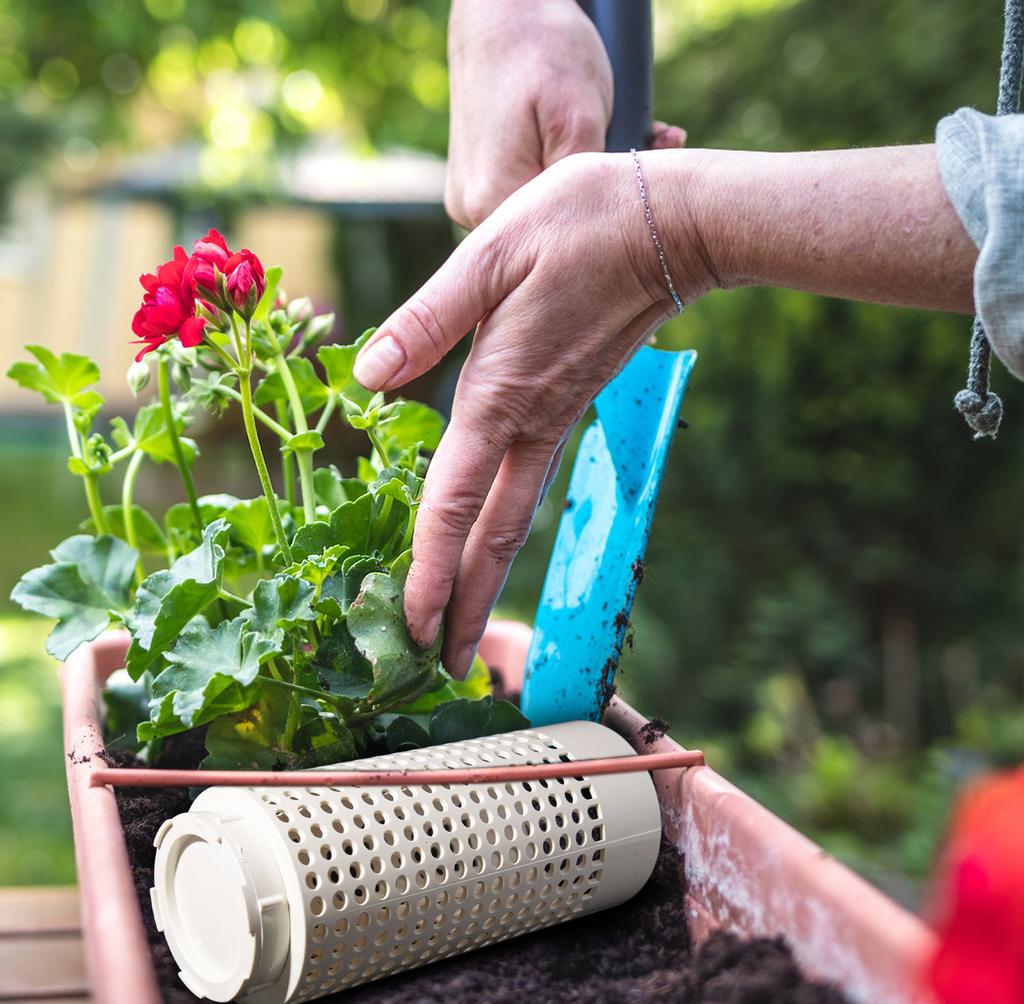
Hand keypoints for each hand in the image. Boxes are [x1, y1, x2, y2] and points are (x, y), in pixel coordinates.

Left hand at [354, 150, 712, 677]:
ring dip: (486, 578)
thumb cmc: (578, 224)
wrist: (671, 226)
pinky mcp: (570, 404)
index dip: (429, 569)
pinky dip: (506, 530)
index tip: (413, 628)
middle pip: (492, 536)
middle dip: (466, 603)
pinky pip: (531, 485)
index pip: (454, 502)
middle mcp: (529, 422)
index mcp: (498, 393)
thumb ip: (427, 319)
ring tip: (464, 624)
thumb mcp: (489, 252)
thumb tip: (366, 374)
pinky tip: (492, 542)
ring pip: (516, 518)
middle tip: (442, 662)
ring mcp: (556, 419)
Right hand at [445, 0, 684, 228]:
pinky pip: (526, 193)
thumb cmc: (544, 49)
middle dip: (600, 200)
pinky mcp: (475, 185)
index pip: (556, 247)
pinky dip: (561, 173)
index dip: (606, 221)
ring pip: (542, 214)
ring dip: (584, 185)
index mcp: (491, 202)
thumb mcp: (579, 117)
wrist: (503, 9)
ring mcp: (469, 200)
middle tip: (650, 146)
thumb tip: (606, 232)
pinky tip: (585, 141)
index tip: (640, 185)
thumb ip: (585, 186)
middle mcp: (470, 212)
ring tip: (626, 133)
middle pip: (548, 234)